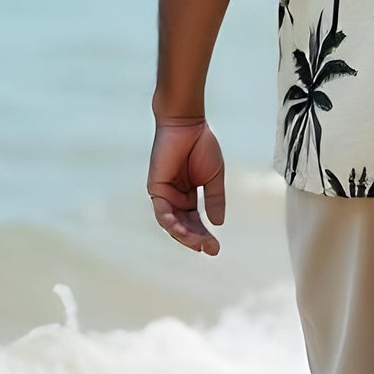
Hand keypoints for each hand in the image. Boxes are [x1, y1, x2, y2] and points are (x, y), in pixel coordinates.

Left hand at [148, 118, 225, 255]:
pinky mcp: (155, 187)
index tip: (216, 248)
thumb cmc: (201, 145)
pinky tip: (183, 230)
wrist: (188, 124)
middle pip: (183, 226)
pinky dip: (172, 223)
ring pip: (171, 223)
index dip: (204, 235)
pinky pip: (162, 212)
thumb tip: (218, 224)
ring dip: (185, 236)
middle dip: (196, 240)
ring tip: (200, 244)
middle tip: (211, 249)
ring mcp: (164, 193)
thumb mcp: (213, 177)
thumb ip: (215, 199)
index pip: (195, 222)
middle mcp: (174, 197)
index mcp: (188, 195)